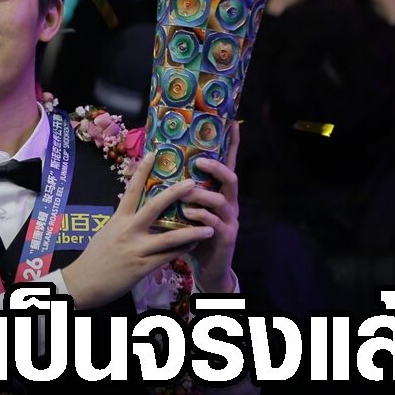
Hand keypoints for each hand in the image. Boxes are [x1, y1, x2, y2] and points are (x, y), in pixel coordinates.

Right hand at [62, 155, 214, 309]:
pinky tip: (195, 246)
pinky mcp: (142, 267)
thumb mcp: (106, 232)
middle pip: (154, 208)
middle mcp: (128, 231)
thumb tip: (130, 207)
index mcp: (118, 219)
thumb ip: (121, 221)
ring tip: (210, 227)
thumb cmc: (95, 257)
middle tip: (192, 183)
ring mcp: (136, 249)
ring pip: (169, 238)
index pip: (131, 190)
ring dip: (192, 232)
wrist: (83, 282)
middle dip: (174, 194)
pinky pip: (168, 257)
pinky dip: (183, 251)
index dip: (141, 171)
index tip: (153, 154)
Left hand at [180, 124, 239, 291]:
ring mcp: (230, 221)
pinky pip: (215, 223)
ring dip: (202, 194)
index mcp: (220, 194)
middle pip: (231, 178)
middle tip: (198, 161)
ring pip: (221, 200)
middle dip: (215, 167)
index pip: (228, 165)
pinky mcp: (226, 238)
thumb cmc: (193, 236)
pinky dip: (200, 217)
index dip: (232, 146)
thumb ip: (182, 192)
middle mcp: (229, 204)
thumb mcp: (188, 210)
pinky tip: (187, 214)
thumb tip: (160, 167)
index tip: (234, 124)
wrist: (207, 269)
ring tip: (184, 193)